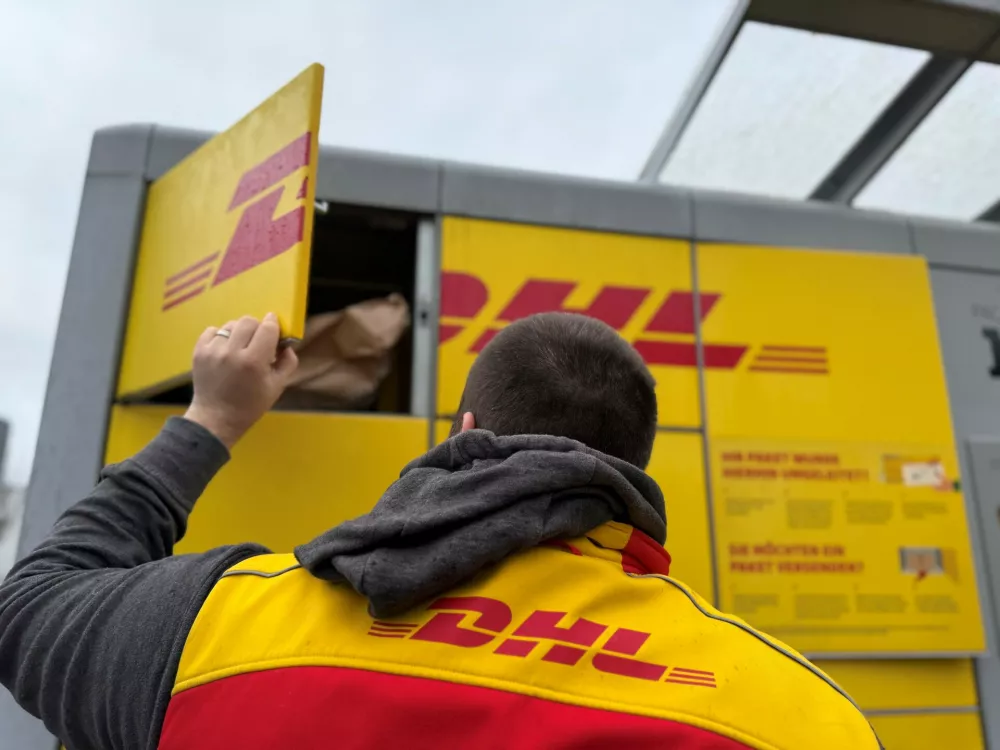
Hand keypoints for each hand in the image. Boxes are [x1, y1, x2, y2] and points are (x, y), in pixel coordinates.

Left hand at [183, 313, 298, 448]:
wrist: (216, 418)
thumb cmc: (250, 405)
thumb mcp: (277, 387)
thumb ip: (287, 363)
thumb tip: (287, 345)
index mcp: (254, 361)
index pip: (267, 327)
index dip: (274, 325)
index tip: (275, 329)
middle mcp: (232, 352)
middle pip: (248, 321)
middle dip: (257, 328)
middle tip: (258, 342)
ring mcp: (213, 351)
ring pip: (231, 325)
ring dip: (239, 333)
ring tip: (239, 348)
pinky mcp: (199, 352)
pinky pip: (213, 331)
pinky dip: (221, 336)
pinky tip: (225, 350)